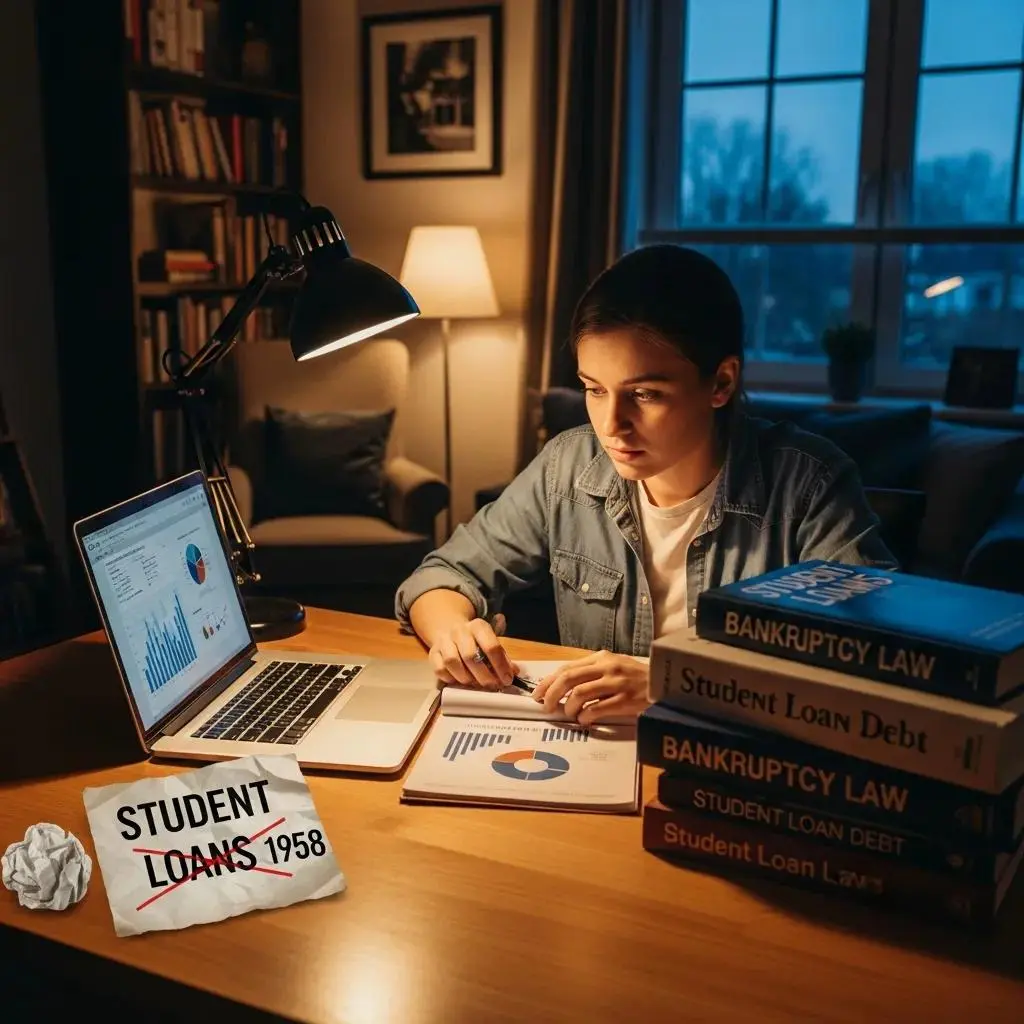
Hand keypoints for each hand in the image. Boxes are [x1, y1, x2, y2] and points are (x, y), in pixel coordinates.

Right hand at [427, 614, 518, 689]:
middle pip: (471, 656)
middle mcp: (460, 631)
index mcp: (478, 626)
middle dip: (484, 676)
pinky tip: (459, 681)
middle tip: (492, 686)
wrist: (449, 628)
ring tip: (475, 684)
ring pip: (453, 662)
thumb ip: (502, 656)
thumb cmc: (475, 640)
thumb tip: (514, 672)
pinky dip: (450, 679)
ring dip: (466, 678)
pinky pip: (440, 669)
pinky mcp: (432, 652)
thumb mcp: (490, 641)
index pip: (491, 646)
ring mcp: (444, 641)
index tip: (507, 680)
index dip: (500, 666)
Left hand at [531, 650, 650, 725]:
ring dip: (568, 707)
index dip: (548, 682)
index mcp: (601, 657)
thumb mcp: (613, 666)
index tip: (537, 694)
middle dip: (551, 694)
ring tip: (569, 714)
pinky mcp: (625, 699)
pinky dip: (585, 716)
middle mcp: (607, 667)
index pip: (567, 668)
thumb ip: (591, 672)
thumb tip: (561, 686)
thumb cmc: (636, 677)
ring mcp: (616, 683)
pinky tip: (584, 720)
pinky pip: (596, 709)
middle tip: (546, 707)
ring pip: (579, 694)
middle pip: (568, 678)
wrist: (665, 684)